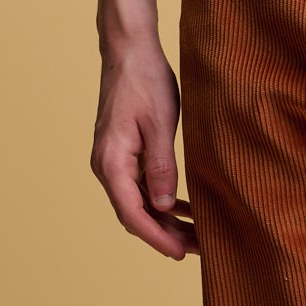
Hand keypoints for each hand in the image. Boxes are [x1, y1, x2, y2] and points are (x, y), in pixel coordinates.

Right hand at [90, 36, 197, 257]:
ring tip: (198, 236)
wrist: (129, 51)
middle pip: (134, 214)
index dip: (157, 237)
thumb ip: (162, 166)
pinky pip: (142, 188)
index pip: (132, 213)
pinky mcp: (124, 155)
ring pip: (139, 204)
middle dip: (165, 235)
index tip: (180, 254)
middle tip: (198, 251)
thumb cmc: (145, 81)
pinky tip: (186, 210)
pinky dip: (162, 202)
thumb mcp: (160, 124)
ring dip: (165, 221)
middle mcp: (106, 166)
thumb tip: (164, 206)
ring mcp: (114, 162)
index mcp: (111, 161)